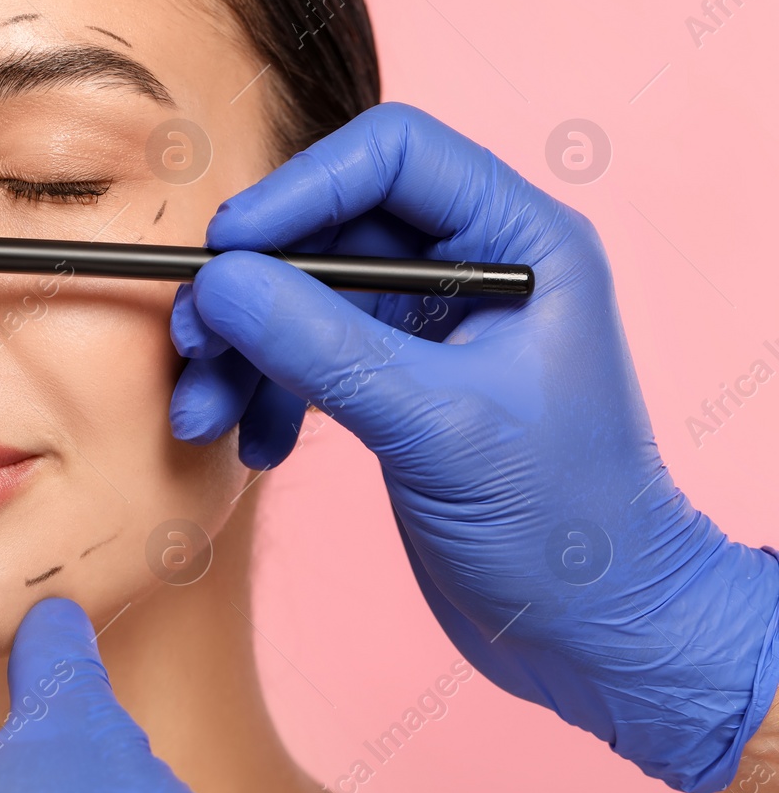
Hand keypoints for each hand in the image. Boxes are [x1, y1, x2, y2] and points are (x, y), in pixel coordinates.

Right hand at [168, 101, 778, 792]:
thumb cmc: (566, 529)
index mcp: (521, 243)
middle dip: (253, 287)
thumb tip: (219, 283)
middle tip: (194, 341)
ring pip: (305, 294)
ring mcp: (433, 327)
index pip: (392, 157)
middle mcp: (476, 268)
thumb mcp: (436, 428)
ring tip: (205, 415)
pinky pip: (305, 355)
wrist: (597, 635)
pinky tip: (257, 445)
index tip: (225, 249)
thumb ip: (322, 347)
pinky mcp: (399, 384)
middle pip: (331, 226)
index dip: (300, 189)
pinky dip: (265, 392)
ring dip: (243, 349)